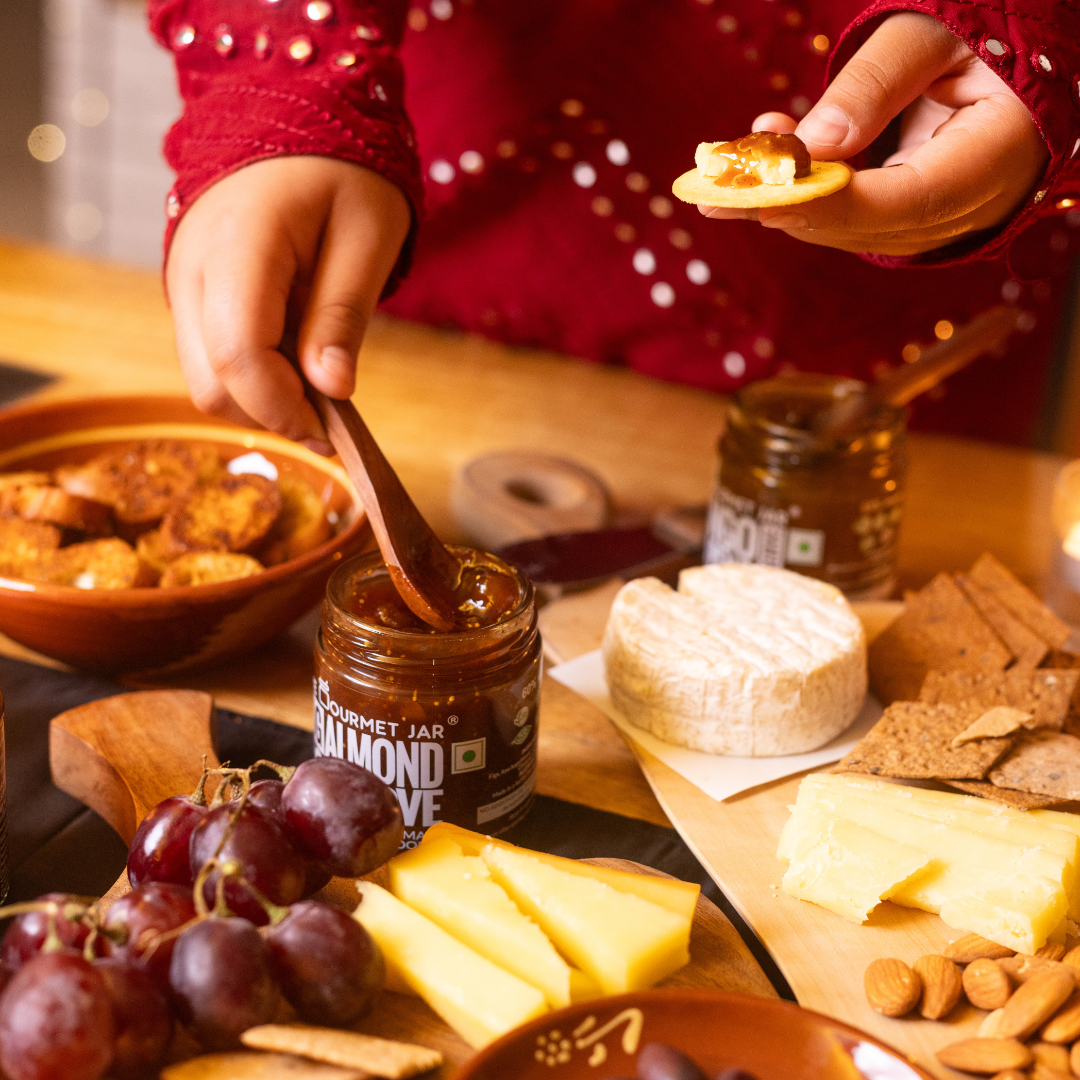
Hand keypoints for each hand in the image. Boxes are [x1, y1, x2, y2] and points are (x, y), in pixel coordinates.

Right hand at [166, 156, 410, 449]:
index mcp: (239, 245)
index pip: (240, 356)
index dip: (284, 408)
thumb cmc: (341, 174)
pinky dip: (253, 380)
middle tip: (332, 417)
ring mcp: (182, 285)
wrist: (289, 123)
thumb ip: (344, 315)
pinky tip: (295, 360)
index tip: (331, 429)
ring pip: (205, 382)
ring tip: (318, 378)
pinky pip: (210, 361)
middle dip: (273, 415)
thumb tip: (333, 390)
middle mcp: (192, 269)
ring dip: (263, 401)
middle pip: (212, 384)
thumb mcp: (367, 237)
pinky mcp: (189, 298)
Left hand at [699, 12, 1048, 255]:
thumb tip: (812, 145)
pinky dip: (800, 191)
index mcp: (996, 158)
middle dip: (786, 209)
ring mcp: (939, 217)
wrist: (1000, 59)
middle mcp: (970, 204)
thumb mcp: (933, 35)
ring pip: (849, 227)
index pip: (908, 201)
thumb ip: (876, 83)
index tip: (767, 199)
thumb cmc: (982, 31)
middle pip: (867, 225)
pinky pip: (848, 213)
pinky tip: (762, 153)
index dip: (833, 204)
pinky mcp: (907, 214)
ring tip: (726, 167)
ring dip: (781, 201)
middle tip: (716, 191)